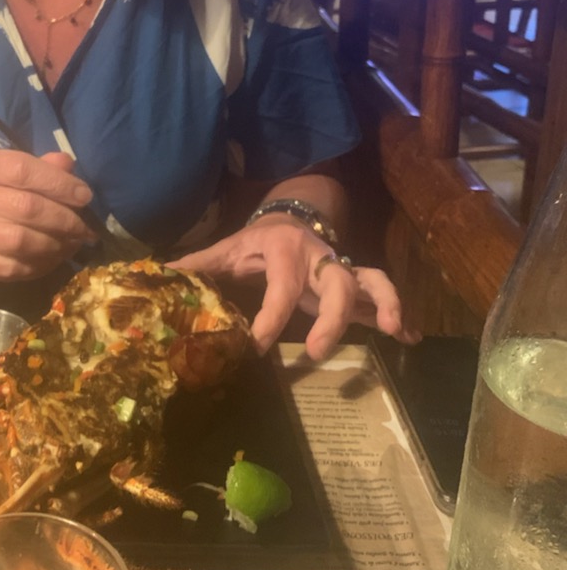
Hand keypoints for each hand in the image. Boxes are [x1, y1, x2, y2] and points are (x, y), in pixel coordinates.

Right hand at [0, 148, 95, 282]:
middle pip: (26, 208)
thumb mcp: (3, 171)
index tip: (84, 196)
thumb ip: (37, 167)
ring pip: (21, 241)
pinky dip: (41, 265)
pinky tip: (53, 258)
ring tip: (73, 243)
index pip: (22, 170)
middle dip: (64, 219)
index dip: (59, 184)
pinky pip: (13, 268)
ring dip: (56, 245)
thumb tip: (68, 165)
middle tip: (84, 227)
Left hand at [170, 214, 419, 359]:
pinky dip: (401, 315)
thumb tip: (159, 278)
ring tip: (395, 332)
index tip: (257, 344)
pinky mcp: (355, 283)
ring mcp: (340, 269)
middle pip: (339, 281)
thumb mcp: (227, 249)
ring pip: (372, 280)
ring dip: (386, 304)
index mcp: (284, 250)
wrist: (290, 218)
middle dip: (335, 317)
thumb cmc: (256, 241)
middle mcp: (319, 257)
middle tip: (321, 352)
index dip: (271, 315)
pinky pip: (382, 295)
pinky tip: (411, 338)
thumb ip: (198, 266)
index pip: (281, 285)